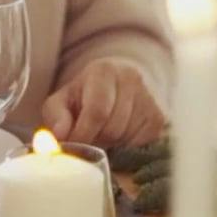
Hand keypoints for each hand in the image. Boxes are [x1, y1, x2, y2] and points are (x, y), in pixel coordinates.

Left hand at [40, 58, 165, 148]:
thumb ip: (56, 116)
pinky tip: (119, 134)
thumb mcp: (62, 100)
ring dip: (111, 143)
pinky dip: (126, 146)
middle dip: (97, 139)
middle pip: (112, 128)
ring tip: (104, 132)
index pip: (97, 111)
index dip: (83, 134)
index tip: (74, 144)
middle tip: (89, 137)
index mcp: (104, 70)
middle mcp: (131, 78)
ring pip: (127, 138)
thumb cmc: (85, 95)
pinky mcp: (159, 117)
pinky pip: (141, 143)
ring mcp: (149, 97)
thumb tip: (61, 135)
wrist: (117, 84)